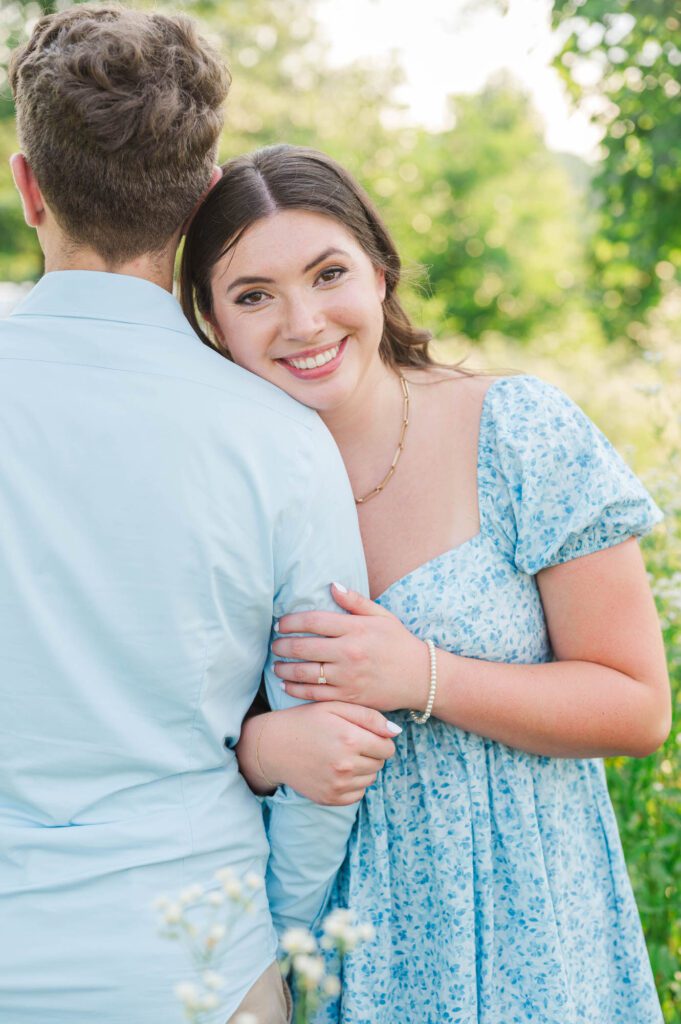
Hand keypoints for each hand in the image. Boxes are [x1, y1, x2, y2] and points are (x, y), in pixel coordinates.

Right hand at [251, 702, 399, 805]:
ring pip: (370, 779)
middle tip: (348, 743)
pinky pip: (358, 794)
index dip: (378, 740)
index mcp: (350, 739)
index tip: (363, 734)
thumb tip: (396, 732)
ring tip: (340, 755)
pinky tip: (335, 770)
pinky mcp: (330, 799)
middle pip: (380, 764)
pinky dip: (352, 784)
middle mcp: (346, 766)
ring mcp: (338, 785)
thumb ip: (369, 717)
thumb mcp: (335, 707)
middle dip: (370, 753)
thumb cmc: (306, 722)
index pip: (388, 748)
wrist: (273, 747)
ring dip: (362, 769)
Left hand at [272, 583, 427, 711]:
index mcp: (356, 629)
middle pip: (303, 647)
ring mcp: (348, 677)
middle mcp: (349, 652)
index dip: (291, 621)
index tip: (281, 624)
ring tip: (277, 665)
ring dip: (284, 669)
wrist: (420, 678)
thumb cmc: (399, 644)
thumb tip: (332, 585)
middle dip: (282, 645)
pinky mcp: (348, 696)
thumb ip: (355, 601)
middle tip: (274, 644)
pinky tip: (287, 685)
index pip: (313, 621)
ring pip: (305, 673)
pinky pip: (315, 694)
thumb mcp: (382, 617)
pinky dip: (295, 690)